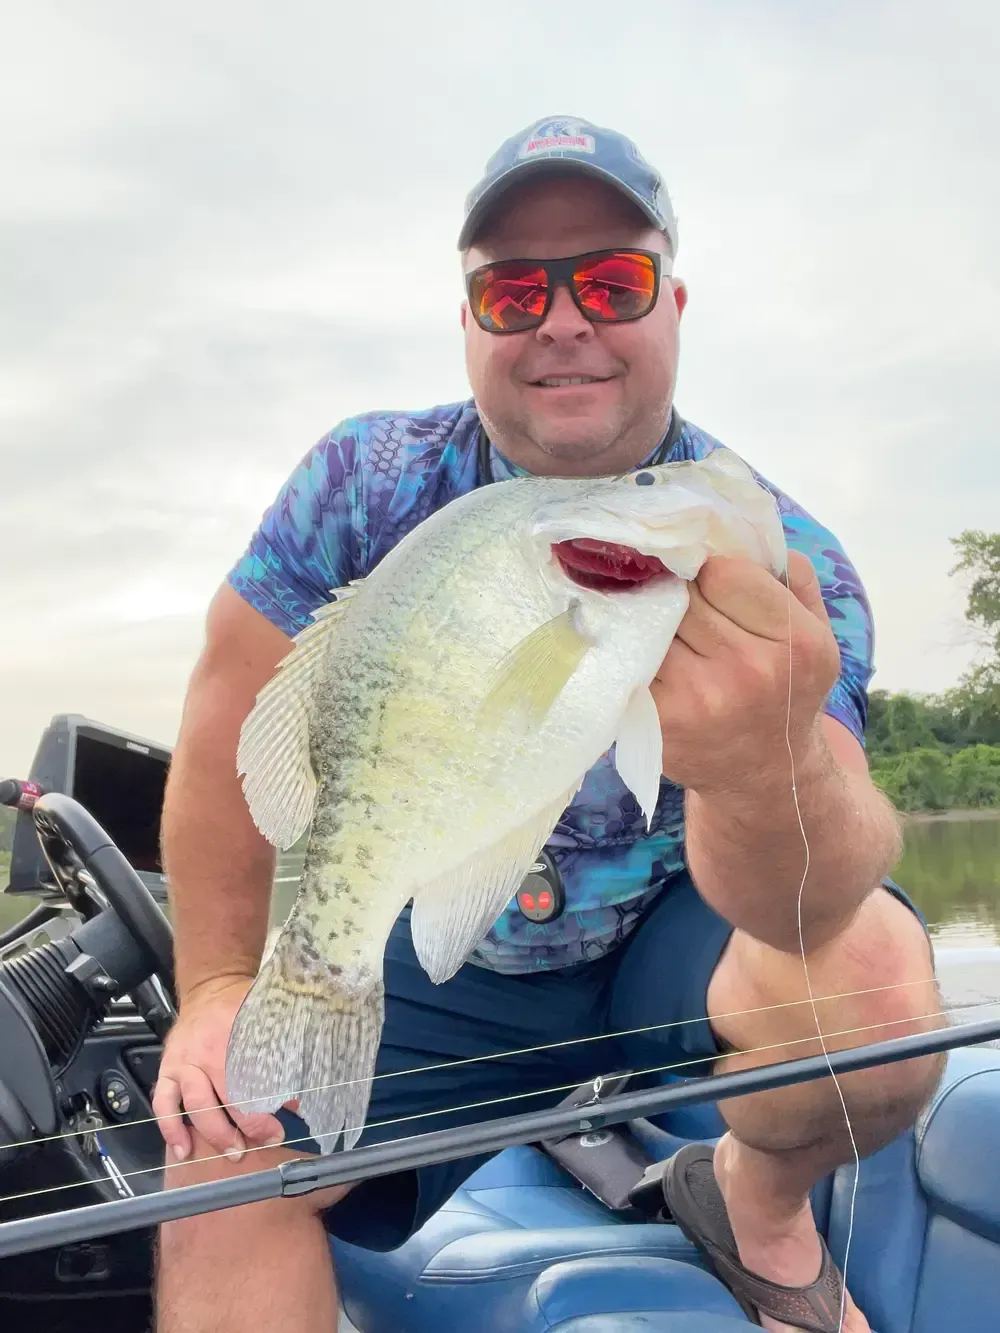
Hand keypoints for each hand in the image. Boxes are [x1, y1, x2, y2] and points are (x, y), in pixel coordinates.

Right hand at [152, 974, 285, 1164]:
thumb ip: (281, 1054)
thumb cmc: (241, 1007)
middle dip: (243, 1127)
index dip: (264, 1111)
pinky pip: (163, 1103)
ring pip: (194, 1105)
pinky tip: (183, 1149)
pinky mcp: (166, 1070)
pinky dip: (171, 1128)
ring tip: (230, 1153)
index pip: (250, 1083)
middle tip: (262, 1143)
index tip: (280, 1128)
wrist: (210, 988)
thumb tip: (298, 1096)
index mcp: (232, 1039)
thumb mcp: (265, 1021)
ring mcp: (182, 1063)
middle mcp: (204, 1053)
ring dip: (213, 1133)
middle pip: (222, 1099)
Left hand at [651, 551, 840, 797]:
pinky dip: (629, 651)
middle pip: (682, 596)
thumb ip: (792, 575)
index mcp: (795, 641)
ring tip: (660, 629)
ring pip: (650, 624)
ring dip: (648, 620)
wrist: (768, 775)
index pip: (722, 572)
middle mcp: (750, 671)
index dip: (709, 573)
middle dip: (675, 593)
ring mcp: (700, 699)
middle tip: (676, 604)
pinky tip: (640, 655)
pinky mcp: (660, 720)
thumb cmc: (788, 689)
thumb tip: (741, 528)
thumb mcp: (816, 632)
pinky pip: (630, 660)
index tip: (709, 585)